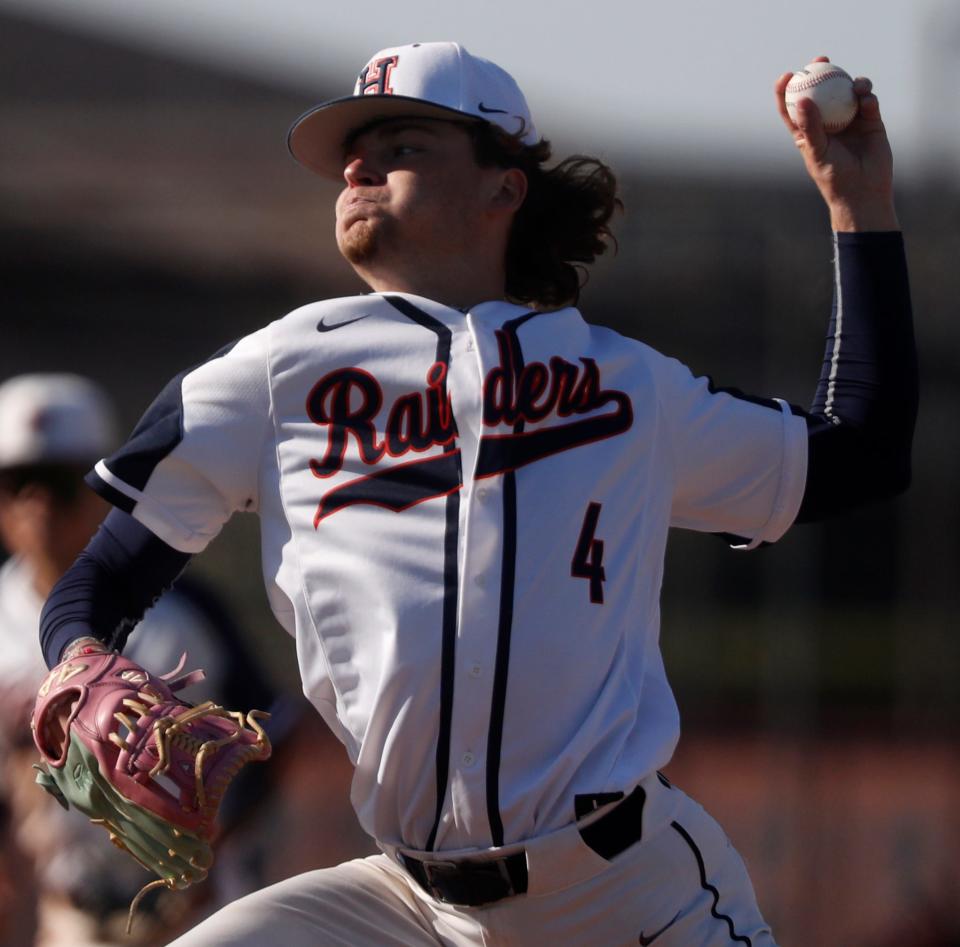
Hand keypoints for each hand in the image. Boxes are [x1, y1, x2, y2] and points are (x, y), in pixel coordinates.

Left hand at [775, 56, 898, 231]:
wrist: (862, 191)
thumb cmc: (834, 177)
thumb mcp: (817, 152)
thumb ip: (810, 126)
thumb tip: (802, 100)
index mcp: (808, 131)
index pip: (794, 107)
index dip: (788, 90)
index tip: (788, 75)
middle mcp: (829, 122)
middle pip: (823, 92)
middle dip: (822, 72)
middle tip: (821, 59)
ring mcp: (850, 120)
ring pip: (848, 93)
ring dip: (850, 82)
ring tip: (854, 84)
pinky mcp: (870, 122)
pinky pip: (868, 103)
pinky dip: (867, 97)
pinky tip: (865, 97)